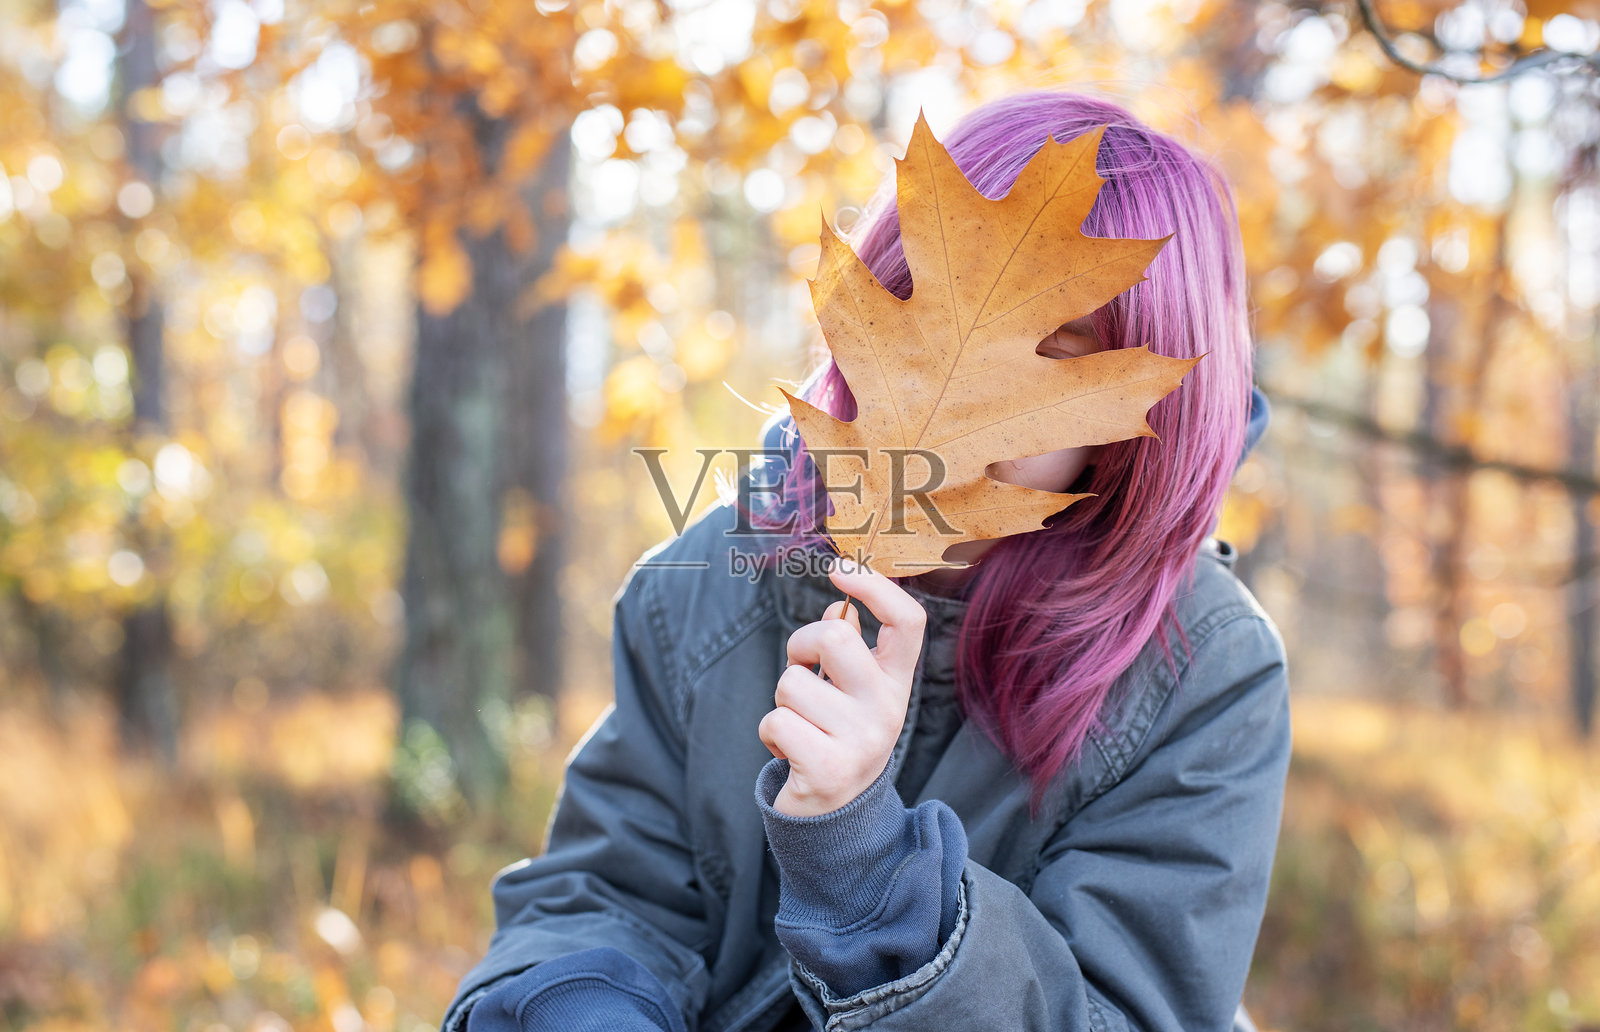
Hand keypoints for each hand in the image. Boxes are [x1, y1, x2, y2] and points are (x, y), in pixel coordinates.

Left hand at [757, 556, 926, 816]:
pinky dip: (771, 734)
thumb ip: (850, 650)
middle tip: (802, 672)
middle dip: (799, 645)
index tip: (841, 570)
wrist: (837, 818)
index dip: (875, 587)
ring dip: (782, 701)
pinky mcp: (828, 769)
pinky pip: (777, 722)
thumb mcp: (854, 693)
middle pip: (833, 635)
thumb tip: (838, 608)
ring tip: (801, 727)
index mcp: (896, 683)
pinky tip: (791, 752)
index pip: (907, 621)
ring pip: (792, 681)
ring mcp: (861, 740)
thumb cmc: (836, 738)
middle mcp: (887, 709)